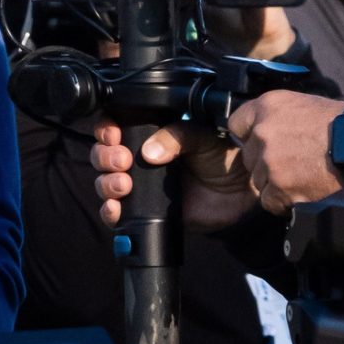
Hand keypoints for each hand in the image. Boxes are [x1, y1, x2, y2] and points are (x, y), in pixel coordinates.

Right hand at [89, 120, 251, 230]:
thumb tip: (147, 153)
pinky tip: (115, 208)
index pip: (113, 128)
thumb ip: (175, 137)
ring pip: (104, 184)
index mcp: (148, 135)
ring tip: (123, 184)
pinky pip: (117, 215)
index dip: (104, 130)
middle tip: (121, 160)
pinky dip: (109, 212)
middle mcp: (138, 160)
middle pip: (102, 156)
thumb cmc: (221, 156)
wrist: (241, 190)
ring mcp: (139, 188)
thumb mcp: (200, 135)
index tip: (112, 134)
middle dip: (104, 157)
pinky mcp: (144, 213)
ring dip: (106, 184)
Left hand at [227, 90, 343, 213]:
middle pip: (248, 157)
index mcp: (267, 106)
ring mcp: (270, 162)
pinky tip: (302, 191)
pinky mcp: (280, 187)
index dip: (249, 135)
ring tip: (302, 176)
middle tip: (292, 162)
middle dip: (265, 162)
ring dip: (276, 182)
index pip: (237, 124)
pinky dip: (284, 201)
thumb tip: (263, 127)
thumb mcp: (304, 104)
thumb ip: (277, 116)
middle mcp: (263, 132)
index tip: (261, 142)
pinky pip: (269, 201)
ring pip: (259, 180)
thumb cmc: (342, 122)